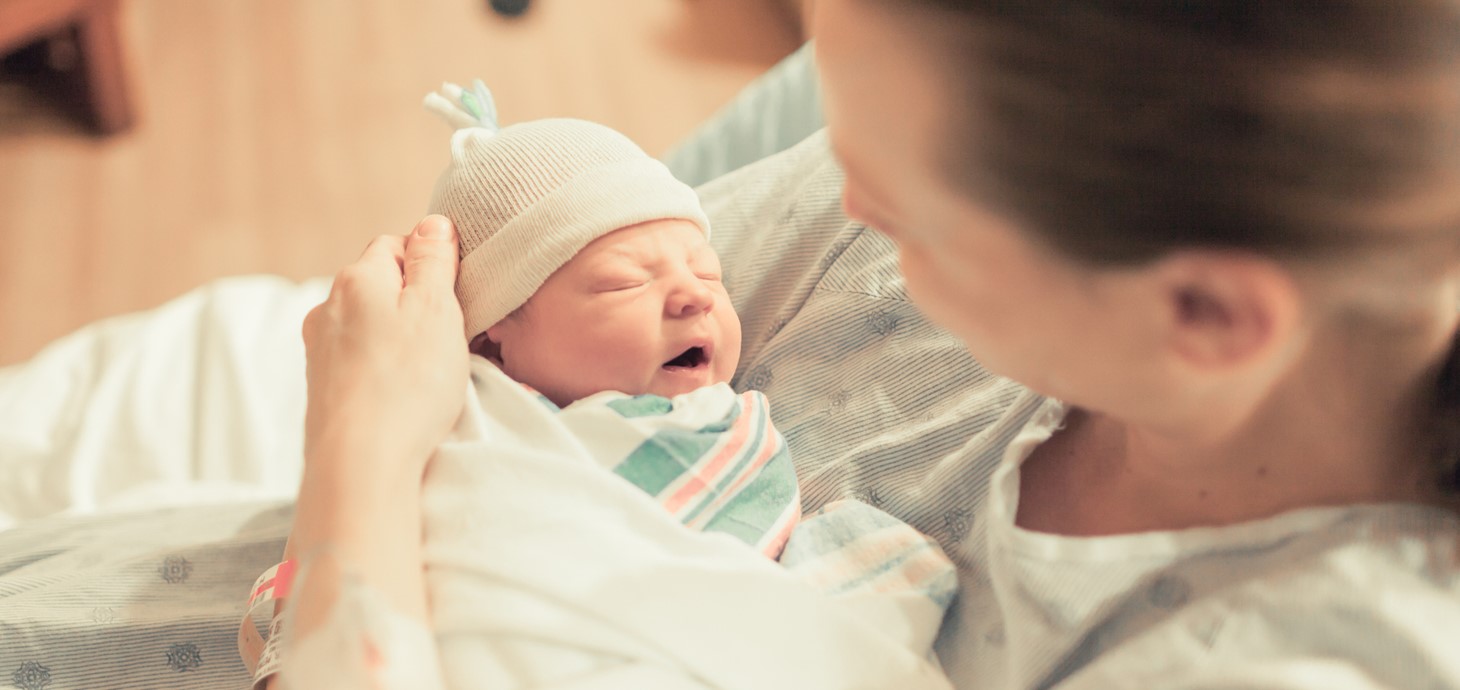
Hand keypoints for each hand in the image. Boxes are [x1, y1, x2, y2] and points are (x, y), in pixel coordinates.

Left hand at [301, 215, 466, 479]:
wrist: (361, 462)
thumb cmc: (407, 384)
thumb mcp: (436, 308)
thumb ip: (434, 261)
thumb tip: (433, 224)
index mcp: (357, 279)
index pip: (395, 246)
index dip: (429, 265)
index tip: (454, 294)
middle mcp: (328, 308)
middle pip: (379, 287)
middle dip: (412, 302)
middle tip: (447, 335)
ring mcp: (320, 350)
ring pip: (368, 326)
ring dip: (396, 338)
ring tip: (426, 371)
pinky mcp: (322, 388)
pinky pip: (359, 362)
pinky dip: (381, 369)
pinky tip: (401, 394)